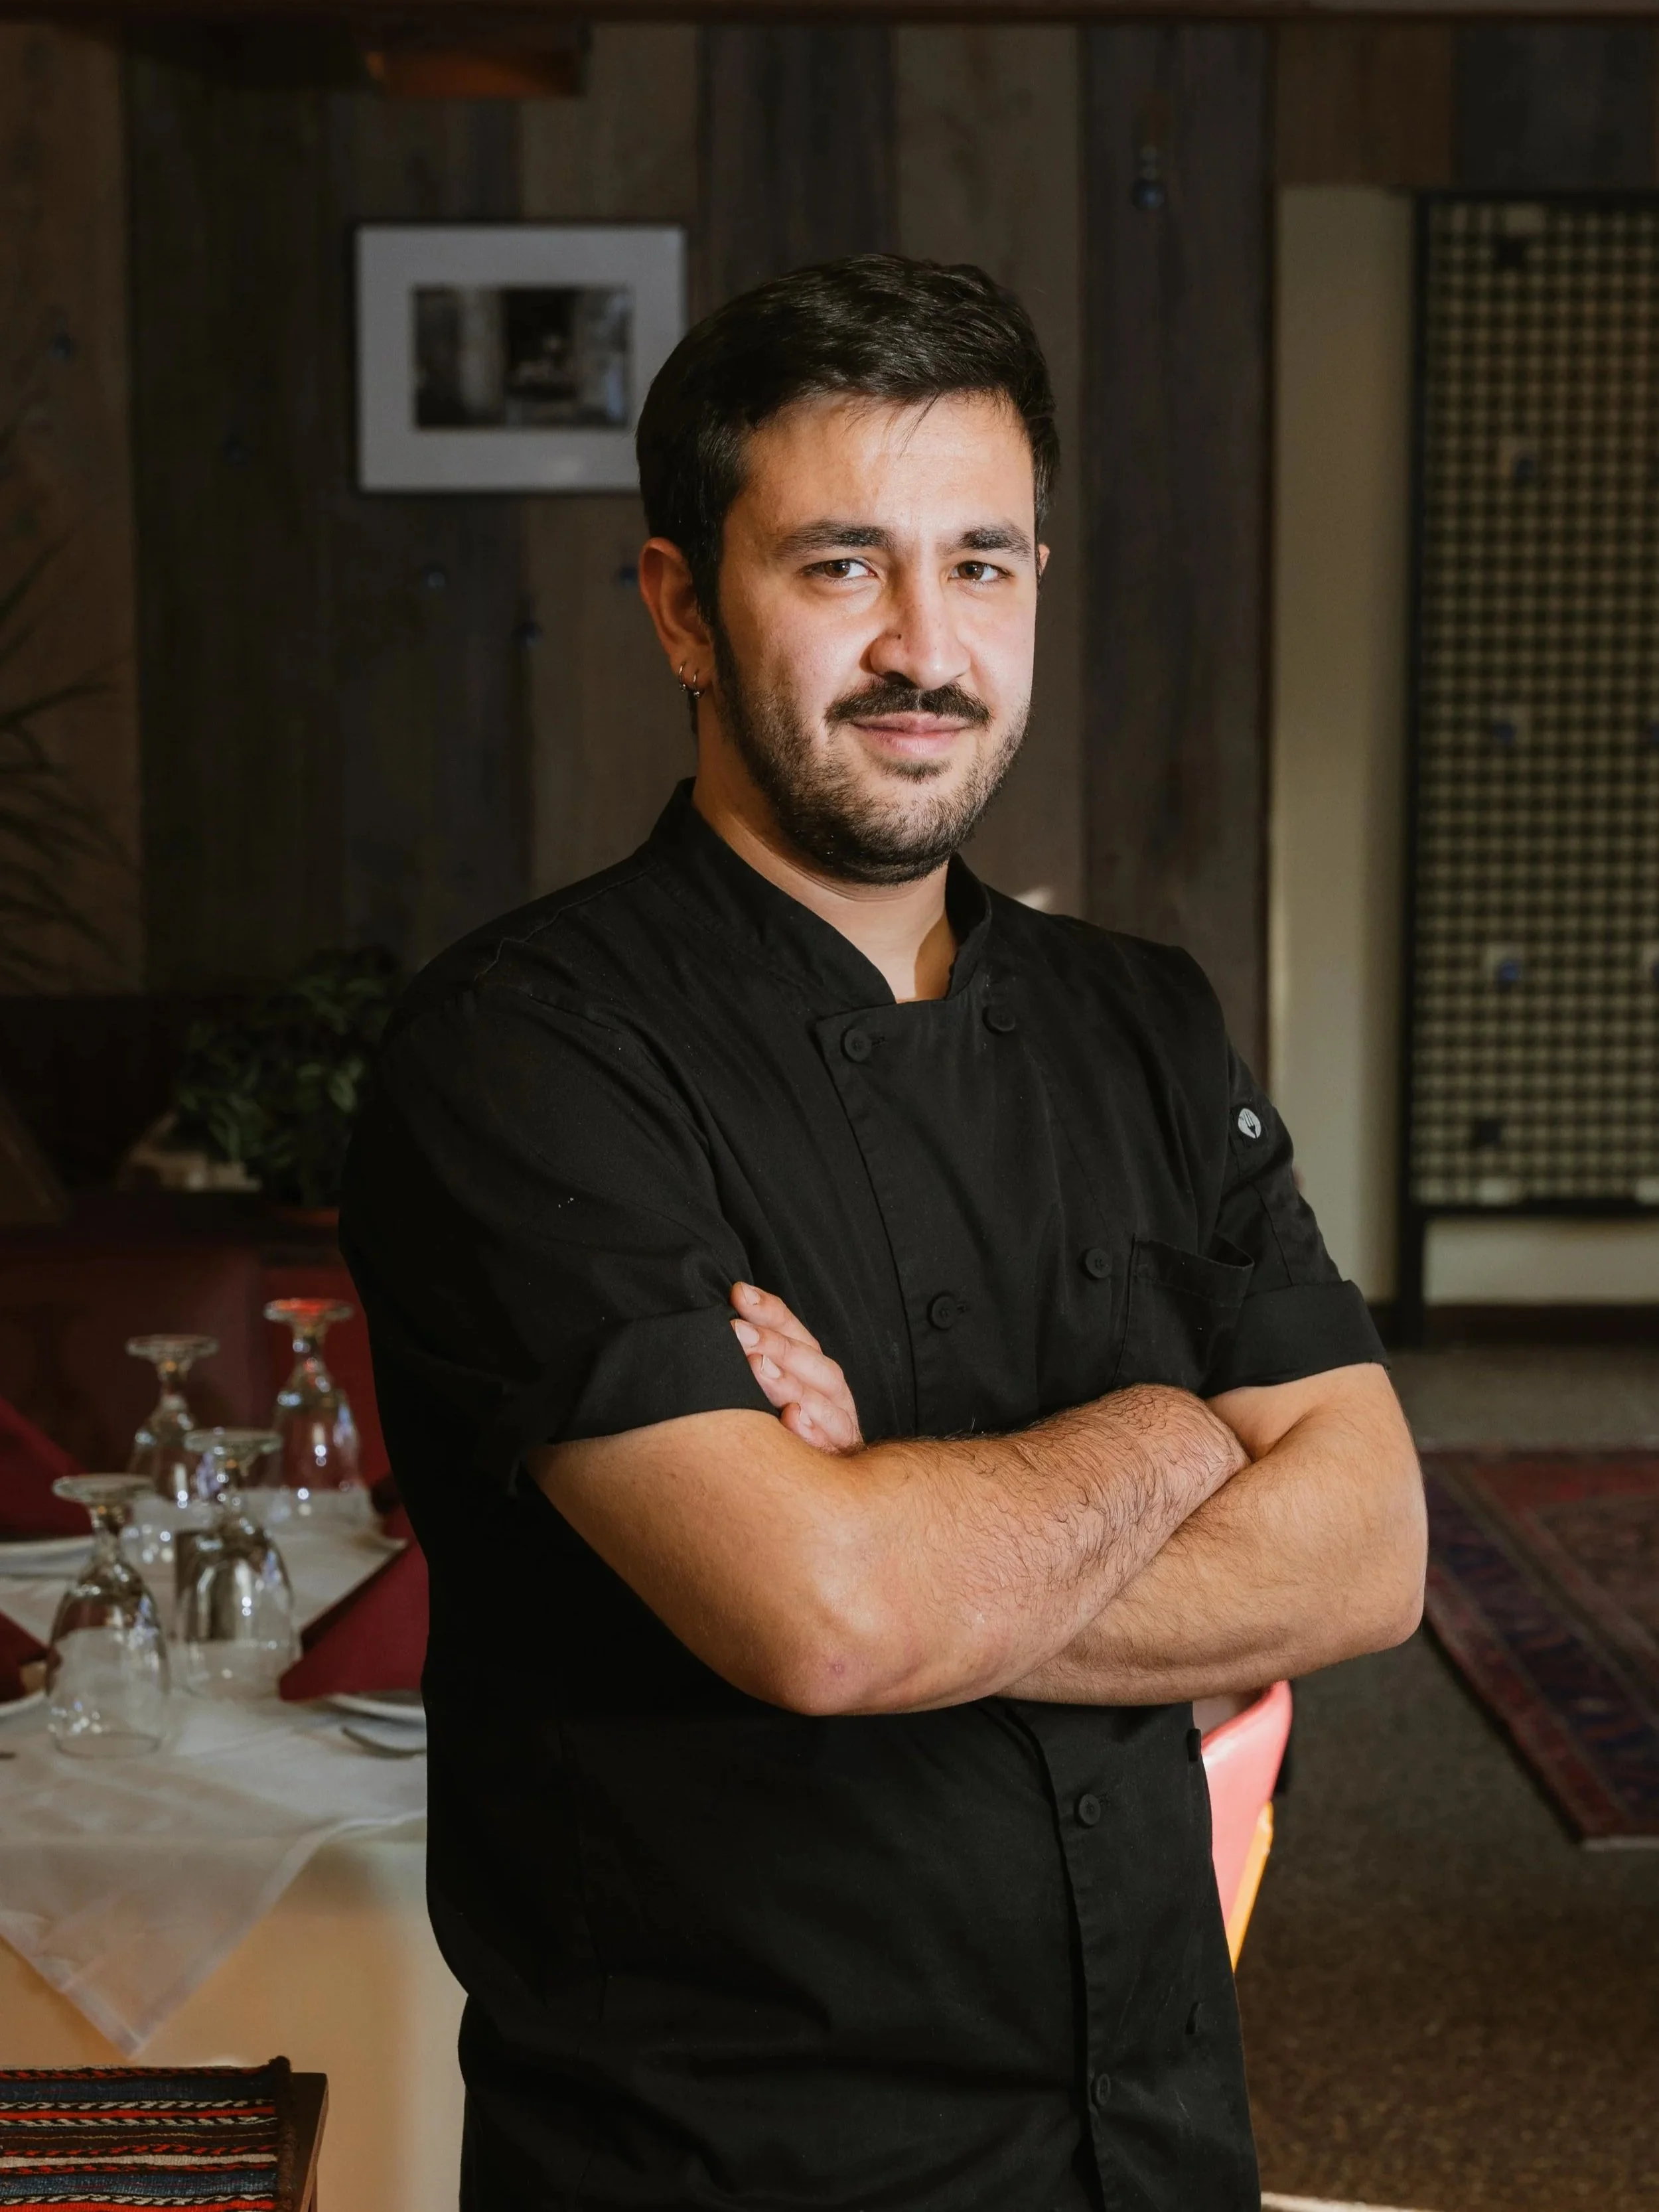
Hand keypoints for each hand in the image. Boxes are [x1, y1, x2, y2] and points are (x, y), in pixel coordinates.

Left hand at [730, 1282, 862, 1454]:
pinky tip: (792, 1418)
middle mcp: (831, 1392)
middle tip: (738, 1332)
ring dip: (790, 1381)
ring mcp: (839, 1425)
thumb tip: (719, 1328)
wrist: (825, 1491)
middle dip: (774, 1344)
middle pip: (811, 1361)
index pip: (794, 1332)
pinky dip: (813, 1431)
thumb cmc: (782, 1435)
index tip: (739, 1294)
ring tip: (759, 1368)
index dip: (769, 1311)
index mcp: (814, 1368)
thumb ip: (754, 1363)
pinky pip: (832, 1444)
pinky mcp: (841, 1459)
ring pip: (822, 1399)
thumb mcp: (769, 1393)